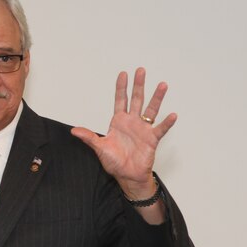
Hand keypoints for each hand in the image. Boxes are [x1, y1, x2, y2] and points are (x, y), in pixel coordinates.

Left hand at [71, 67, 175, 199]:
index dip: (121, 88)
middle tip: (141, 70)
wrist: (127, 175)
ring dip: (157, 98)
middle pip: (137, 99)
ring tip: (162, 85)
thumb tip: (74, 131)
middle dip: (138, 85)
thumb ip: (89, 137)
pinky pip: (160, 129)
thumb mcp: (100, 148)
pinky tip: (172, 115)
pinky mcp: (152, 139)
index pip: (121, 100)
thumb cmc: (115, 162)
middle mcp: (132, 122)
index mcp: (119, 122)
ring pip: (151, 110)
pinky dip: (167, 123)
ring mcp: (143, 129)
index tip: (123, 74)